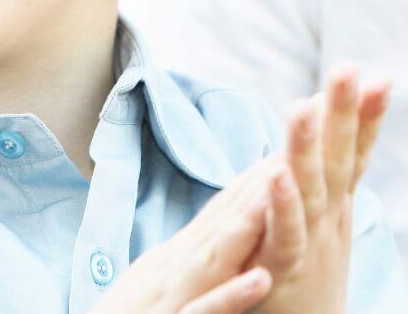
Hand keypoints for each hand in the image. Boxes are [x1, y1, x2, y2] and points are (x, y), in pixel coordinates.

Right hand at [87, 157, 277, 313]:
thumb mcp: (156, 290)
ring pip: (214, 259)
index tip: (284, 153)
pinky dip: (231, 296)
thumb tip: (214, 241)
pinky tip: (261, 280)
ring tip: (276, 193)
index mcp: (174, 263)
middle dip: (257, 188)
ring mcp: (173, 300)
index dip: (252, 184)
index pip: (217, 216)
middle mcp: (172, 272)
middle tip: (291, 149)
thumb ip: (187, 266)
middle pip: (220, 224)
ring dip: (244, 226)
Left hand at [248, 67, 391, 313]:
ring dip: (308, 147)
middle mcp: (327, 219)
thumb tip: (321, 127)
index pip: (353, 154)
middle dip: (344, 114)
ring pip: (309, 187)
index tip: (379, 77)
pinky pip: (282, 231)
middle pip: (337, 159)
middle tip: (348, 68)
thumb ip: (319, 177)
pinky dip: (281, 203)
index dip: (364, 118)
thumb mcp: (317, 221)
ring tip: (304, 106)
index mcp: (333, 204)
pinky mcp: (280, 267)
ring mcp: (308, 242)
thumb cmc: (302, 274)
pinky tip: (276, 173)